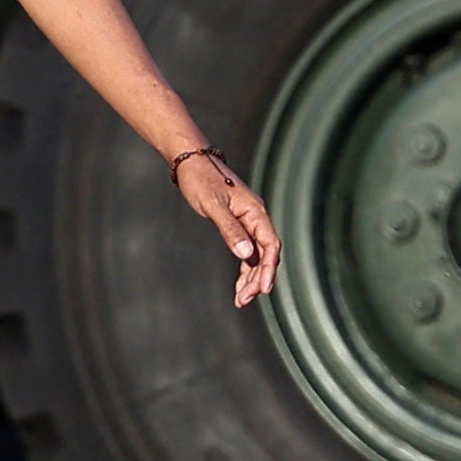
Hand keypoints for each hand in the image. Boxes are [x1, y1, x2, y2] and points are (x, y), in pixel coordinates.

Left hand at [173, 148, 275, 307]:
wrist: (190, 161)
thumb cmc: (200, 180)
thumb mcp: (213, 206)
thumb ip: (230, 230)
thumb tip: (246, 255)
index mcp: (255, 211)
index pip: (270, 245)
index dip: (269, 269)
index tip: (264, 290)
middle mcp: (256, 217)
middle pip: (266, 254)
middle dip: (258, 279)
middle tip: (244, 299)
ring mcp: (248, 221)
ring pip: (257, 255)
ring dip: (251, 277)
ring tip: (241, 299)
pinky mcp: (237, 224)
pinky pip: (247, 251)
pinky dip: (244, 268)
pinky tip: (239, 285)